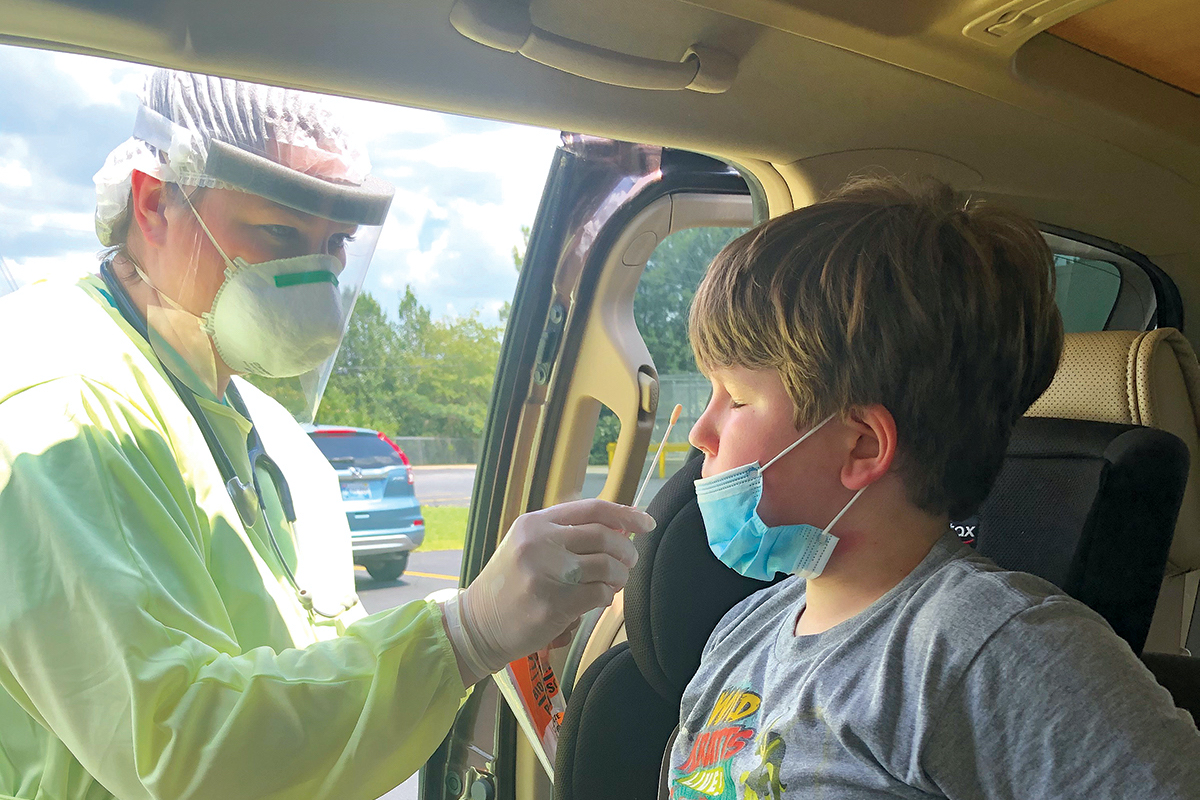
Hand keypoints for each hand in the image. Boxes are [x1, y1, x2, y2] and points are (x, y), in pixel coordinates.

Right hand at [441, 499, 654, 682]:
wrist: (478, 624)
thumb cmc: (510, 584)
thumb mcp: (528, 545)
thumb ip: (566, 533)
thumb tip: (620, 525)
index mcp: (535, 523)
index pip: (592, 509)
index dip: (625, 514)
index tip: (646, 523)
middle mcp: (540, 543)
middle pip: (604, 536)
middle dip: (626, 550)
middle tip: (629, 561)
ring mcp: (547, 573)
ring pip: (607, 566)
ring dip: (620, 576)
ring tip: (614, 583)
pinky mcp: (554, 604)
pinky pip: (600, 594)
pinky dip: (607, 597)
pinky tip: (599, 599)